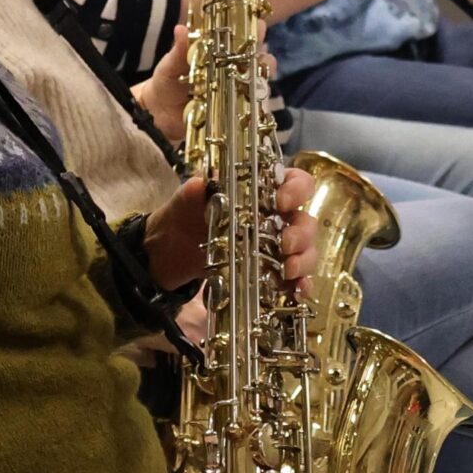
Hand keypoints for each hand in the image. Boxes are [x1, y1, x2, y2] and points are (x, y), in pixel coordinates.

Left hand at [129, 18, 277, 142]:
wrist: (160, 112)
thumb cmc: (167, 81)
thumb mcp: (171, 64)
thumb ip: (179, 49)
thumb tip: (181, 28)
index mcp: (219, 51)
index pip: (240, 36)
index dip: (252, 29)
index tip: (258, 25)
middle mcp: (232, 68)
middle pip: (257, 57)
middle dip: (263, 54)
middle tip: (262, 52)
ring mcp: (235, 89)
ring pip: (258, 80)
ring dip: (262, 78)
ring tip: (258, 76)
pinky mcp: (236, 109)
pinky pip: (252, 105)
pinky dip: (255, 101)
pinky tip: (254, 98)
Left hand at [140, 169, 318, 292]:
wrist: (166, 255)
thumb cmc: (181, 219)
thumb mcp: (184, 203)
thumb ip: (194, 193)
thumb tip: (200, 186)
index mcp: (260, 194)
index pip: (294, 182)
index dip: (297, 189)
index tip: (282, 201)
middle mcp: (275, 218)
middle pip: (305, 220)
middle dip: (301, 232)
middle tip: (285, 244)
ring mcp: (274, 248)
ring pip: (306, 250)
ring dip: (304, 259)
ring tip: (288, 270)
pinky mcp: (269, 274)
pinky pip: (296, 279)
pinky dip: (301, 284)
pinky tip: (297, 291)